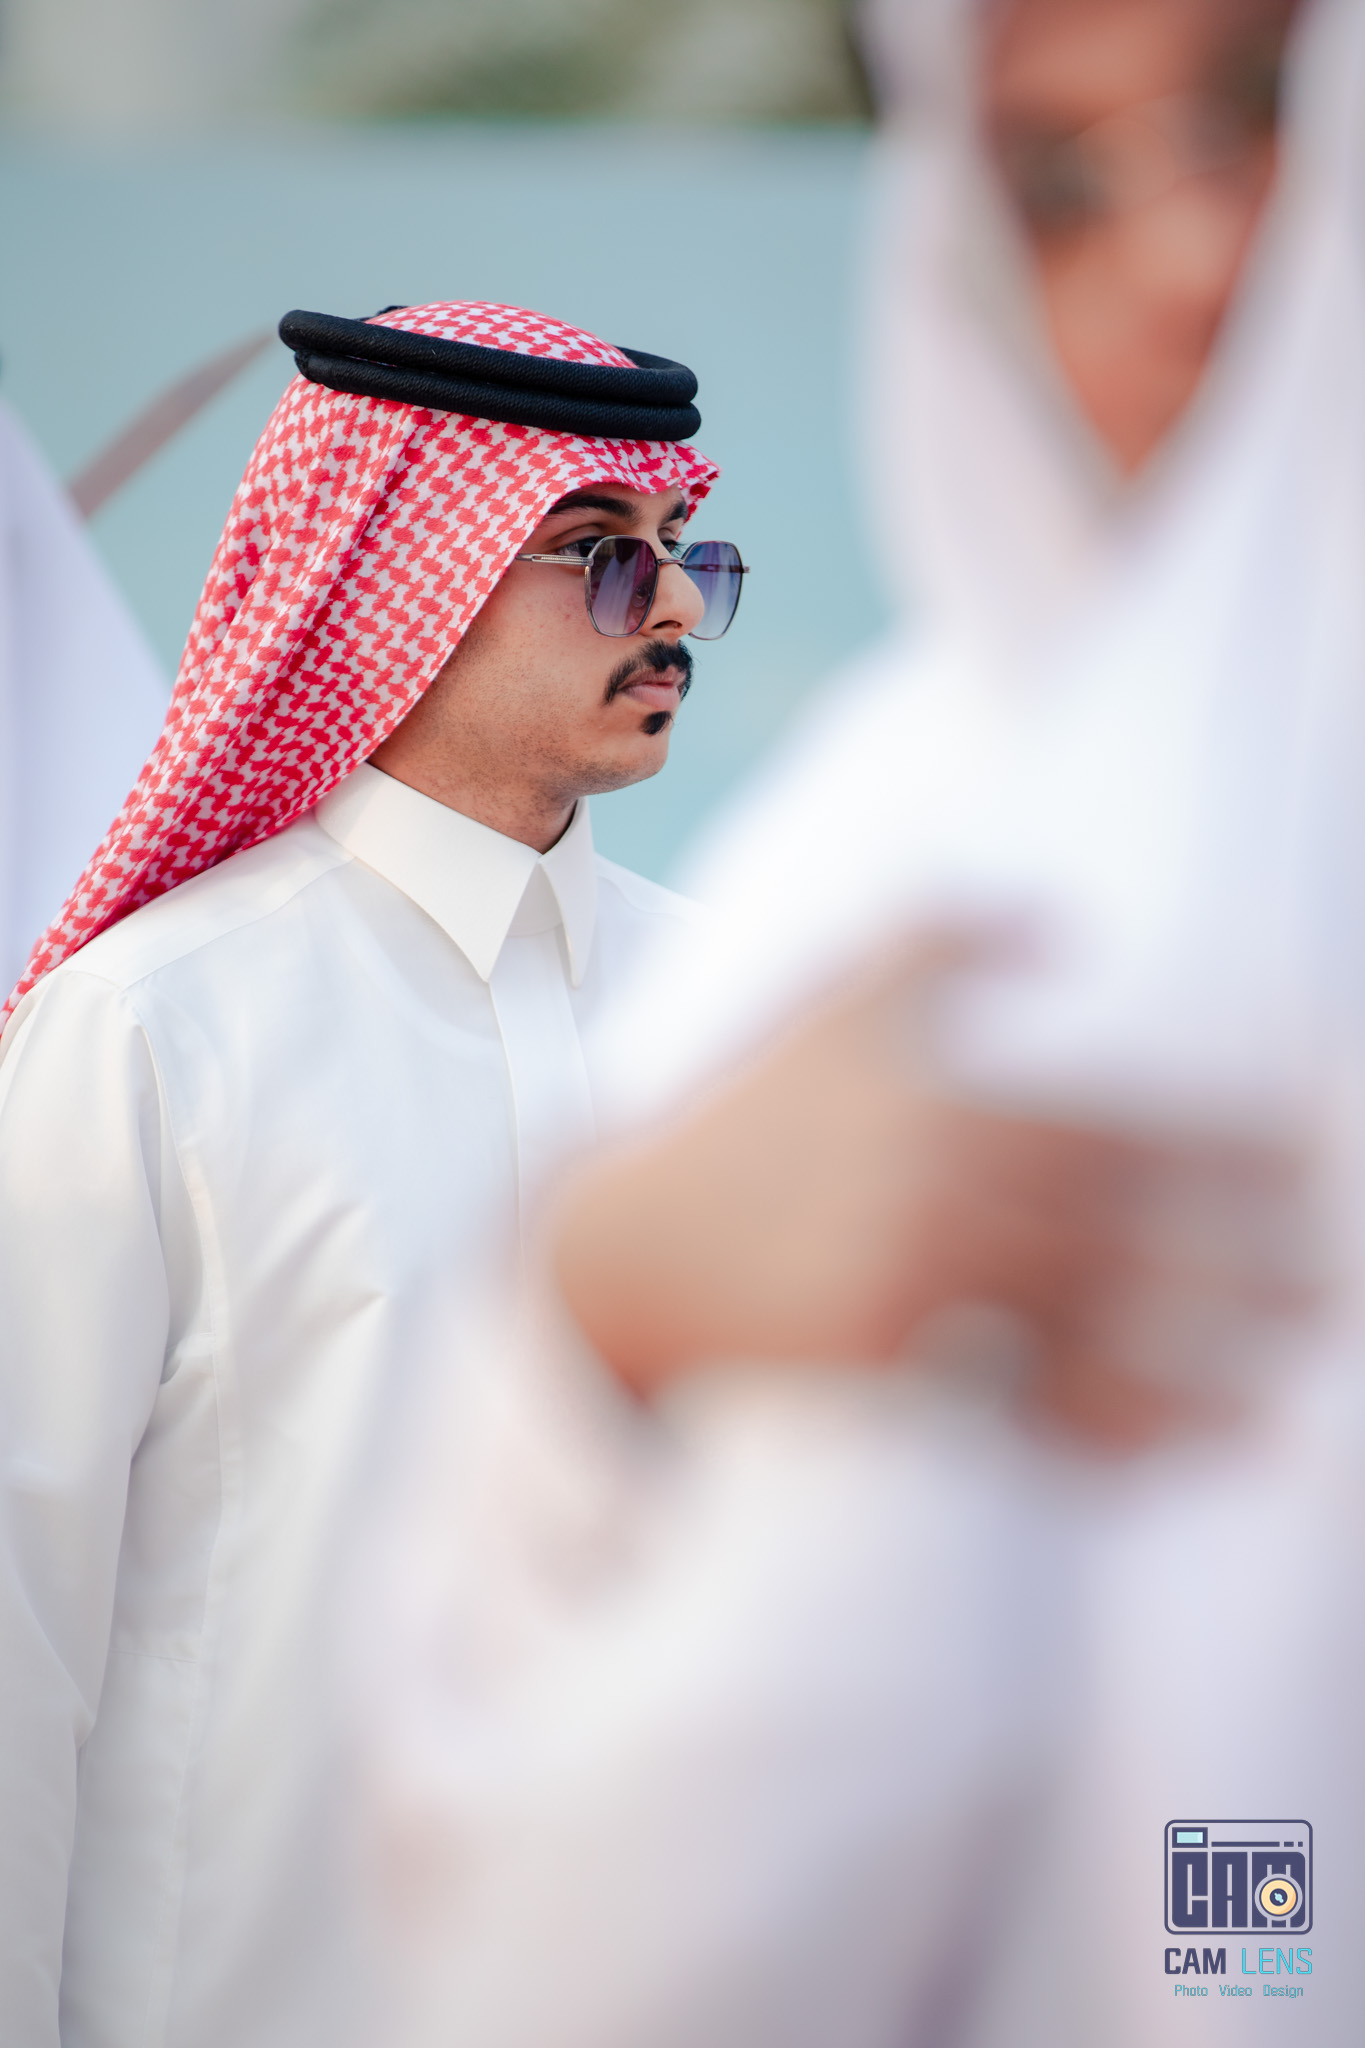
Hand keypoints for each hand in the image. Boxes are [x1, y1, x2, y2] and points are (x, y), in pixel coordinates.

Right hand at [552, 938, 1321, 1449]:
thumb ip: (943, 941)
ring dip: (1211, 1356)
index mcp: (950, 1110)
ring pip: (1099, 1334)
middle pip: (1132, 1240)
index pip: (1121, 1133)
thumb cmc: (741, 1120)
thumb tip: (1059, 921)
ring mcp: (919, 1303)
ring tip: (1294, 1368)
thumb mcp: (831, 1003)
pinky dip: (1123, 1430)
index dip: (1224, 1150)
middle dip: (1245, 1260)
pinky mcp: (891, 1385)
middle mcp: (946, 1204)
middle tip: (1333, 1274)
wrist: (624, 1252)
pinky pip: (1028, 1411)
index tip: (1304, 1161)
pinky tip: (1194, 1440)